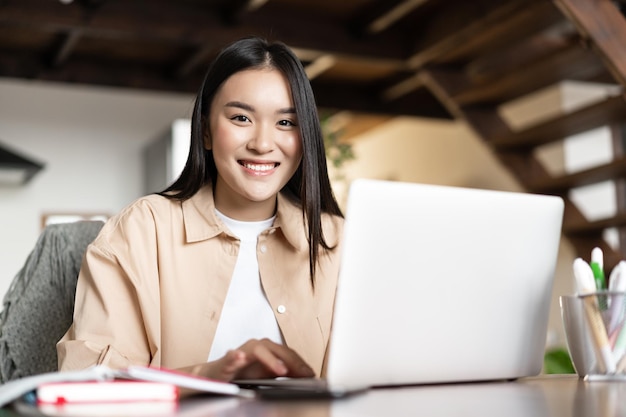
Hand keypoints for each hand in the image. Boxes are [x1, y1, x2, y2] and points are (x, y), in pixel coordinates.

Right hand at [181, 338, 314, 380]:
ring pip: (257, 350)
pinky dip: (235, 357)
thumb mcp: (266, 374)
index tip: (311, 374)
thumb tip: (304, 375)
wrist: (216, 375)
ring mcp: (242, 352)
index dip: (300, 362)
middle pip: (276, 349)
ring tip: (281, 370)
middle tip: (303, 373)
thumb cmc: (242, 373)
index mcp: (267, 350)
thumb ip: (283, 371)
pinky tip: (239, 358)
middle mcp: (256, 348)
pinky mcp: (226, 361)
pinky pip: (231, 357)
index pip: (287, 353)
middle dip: (291, 361)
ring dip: (270, 359)